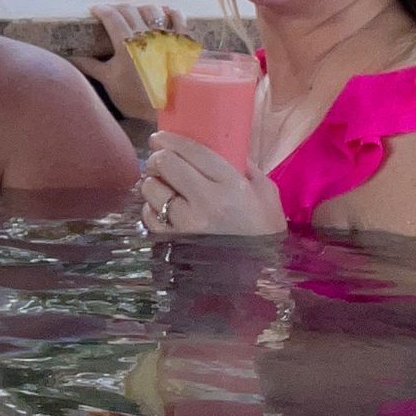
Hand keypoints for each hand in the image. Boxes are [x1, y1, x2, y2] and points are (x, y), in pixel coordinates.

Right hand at [70, 0, 184, 122]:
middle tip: (112, 13)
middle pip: (129, 9)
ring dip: (141, 8)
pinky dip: (169, 12)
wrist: (172, 107)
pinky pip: (177, 17)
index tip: (94, 10)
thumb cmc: (138, 97)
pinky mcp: (182, 39)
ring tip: (136, 13)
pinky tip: (165, 13)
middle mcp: (145, 32)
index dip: (100, 10)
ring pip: (151, 9)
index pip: (110, 15)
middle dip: (117, 8)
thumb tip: (72, 58)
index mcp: (125, 41)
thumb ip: (91, 66)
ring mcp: (165, 34)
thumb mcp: (110, 82)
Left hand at [141, 132, 285, 239]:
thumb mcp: (266, 193)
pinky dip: (151, 208)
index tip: (160, 138)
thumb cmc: (263, 231)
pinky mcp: (172, 242)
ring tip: (161, 185)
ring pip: (151, 189)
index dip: (170, 140)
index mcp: (230, 185)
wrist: (256, 277)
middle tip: (160, 160)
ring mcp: (185, 224)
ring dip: (152, 183)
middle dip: (158, 158)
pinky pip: (149, 216)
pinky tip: (161, 208)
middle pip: (164, 165)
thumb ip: (246, 167)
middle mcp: (204, 202)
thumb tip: (224, 145)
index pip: (191, 151)